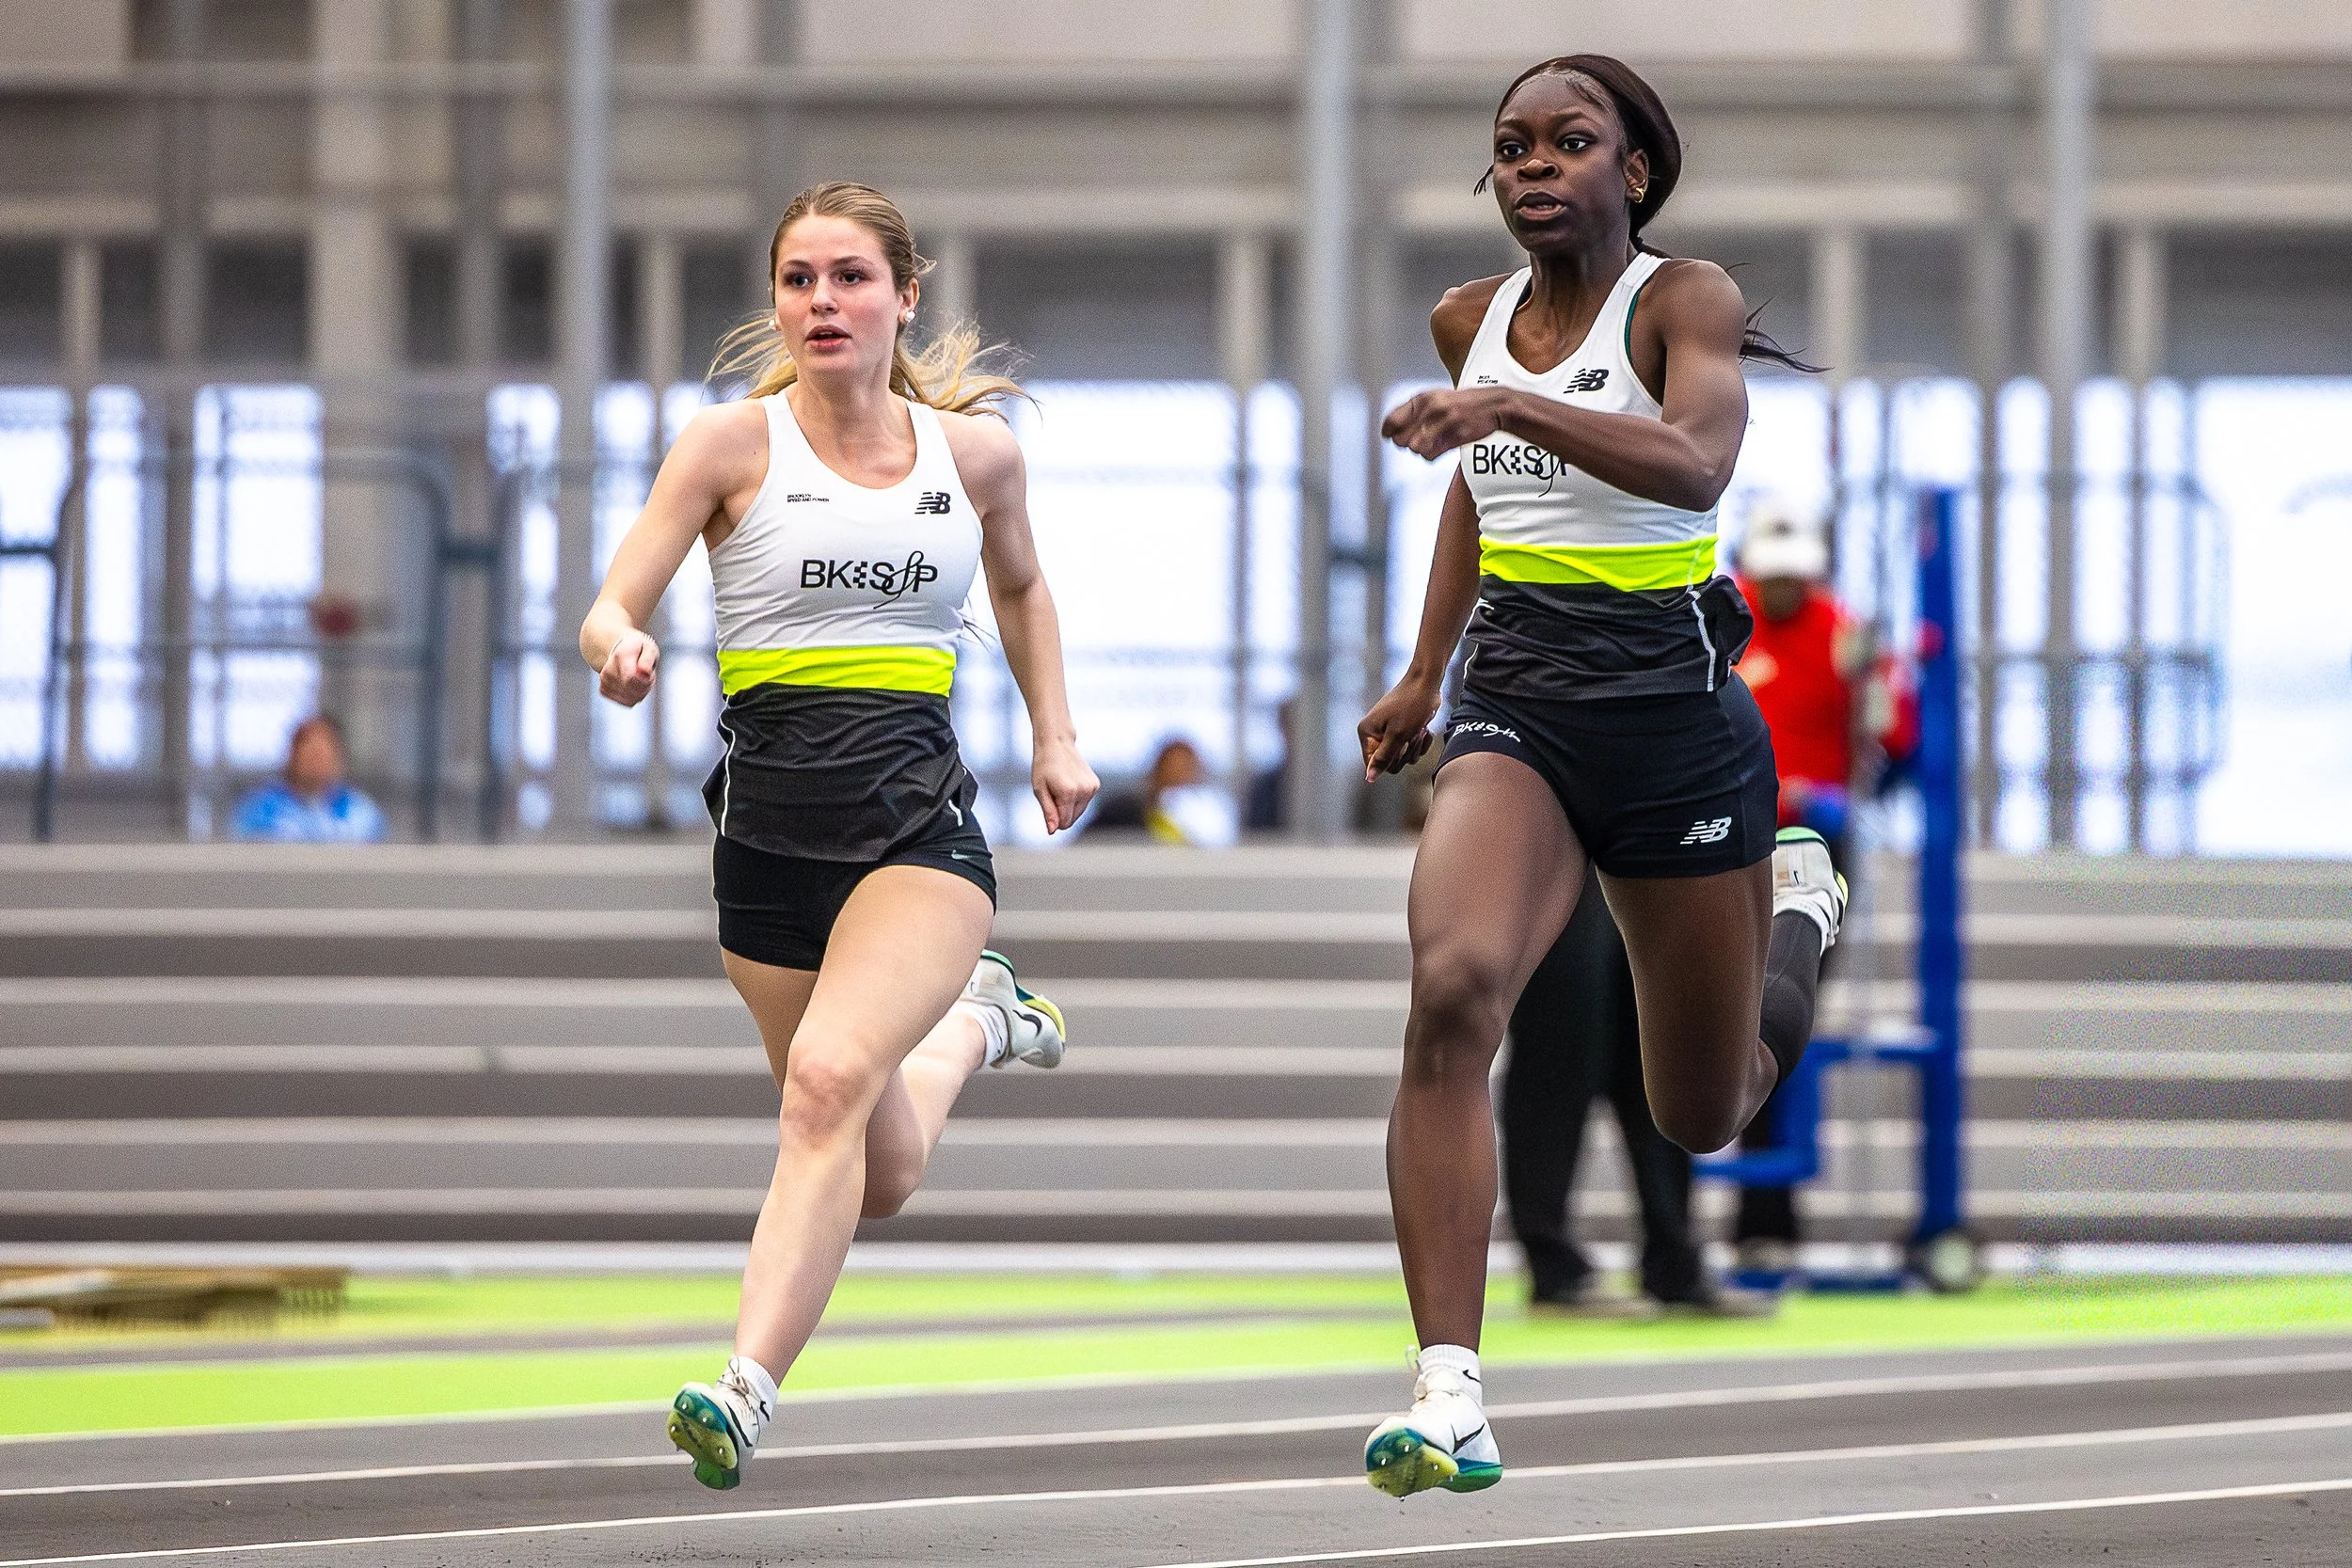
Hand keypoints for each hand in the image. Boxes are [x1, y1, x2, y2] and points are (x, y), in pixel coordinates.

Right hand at [599, 629, 658, 706]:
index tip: (650, 672)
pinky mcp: (604, 692)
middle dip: (646, 686)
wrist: (619, 651)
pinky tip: (633, 685)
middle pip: (633, 691)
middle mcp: (608, 671)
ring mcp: (604, 682)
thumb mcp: (648, 648)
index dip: (647, 681)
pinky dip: (634, 697)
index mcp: (619, 657)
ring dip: (641, 691)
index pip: (631, 679)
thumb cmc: (638, 650)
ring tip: (640, 677)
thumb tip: (645, 672)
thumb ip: (648, 659)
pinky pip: (627, 702)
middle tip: (647, 674)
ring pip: (631, 699)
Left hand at [1031, 737, 1099, 834]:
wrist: (1057, 743)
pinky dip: (1076, 798)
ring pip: (1079, 812)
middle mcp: (1084, 791)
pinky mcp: (1095, 785)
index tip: (1048, 803)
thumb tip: (1053, 831)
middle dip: (1061, 812)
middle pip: (1073, 819)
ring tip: (1061, 787)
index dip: (1054, 819)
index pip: (1064, 823)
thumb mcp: (1040, 790)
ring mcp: (1092, 788)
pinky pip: (1084, 802)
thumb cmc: (1044, 766)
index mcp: (1068, 793)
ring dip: (1069, 806)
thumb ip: (1048, 812)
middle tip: (1053, 792)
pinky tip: (1070, 783)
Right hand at [1358, 676, 1440, 780]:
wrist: (1428, 683)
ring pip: (1403, 758)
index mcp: (1367, 732)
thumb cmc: (1412, 706)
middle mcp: (1375, 733)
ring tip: (1418, 729)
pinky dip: (1421, 742)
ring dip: (1415, 747)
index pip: (1374, 763)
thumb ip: (1383, 758)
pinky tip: (1425, 730)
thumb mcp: (1398, 735)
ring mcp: (1389, 732)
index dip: (1390, 760)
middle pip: (1390, 763)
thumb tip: (1369, 778)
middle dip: (1405, 752)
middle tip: (1412, 735)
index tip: (1401, 745)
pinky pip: (1411, 750)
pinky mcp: (1403, 731)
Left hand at [1380, 388, 1513, 460]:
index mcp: (1423, 398)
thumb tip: (1392, 429)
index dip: (1388, 431)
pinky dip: (1431, 456)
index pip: (1392, 420)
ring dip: (1420, 450)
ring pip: (1415, 448)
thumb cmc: (1463, 403)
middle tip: (1415, 440)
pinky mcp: (1454, 436)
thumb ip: (1415, 411)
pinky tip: (1438, 448)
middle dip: (1406, 443)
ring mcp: (1443, 422)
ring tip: (1430, 443)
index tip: (1389, 436)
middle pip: (1401, 439)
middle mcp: (1431, 409)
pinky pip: (1430, 455)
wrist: (1493, 406)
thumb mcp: (1436, 398)